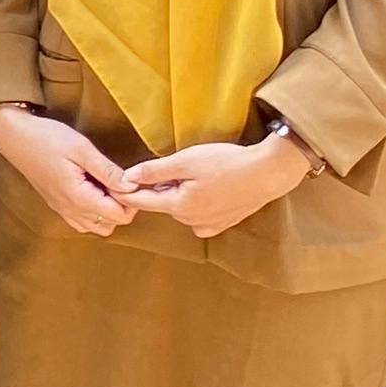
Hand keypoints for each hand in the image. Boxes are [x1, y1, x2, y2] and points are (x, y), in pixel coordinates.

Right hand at [0, 103, 135, 235]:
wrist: (14, 137)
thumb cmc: (47, 138)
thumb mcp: (82, 149)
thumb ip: (108, 171)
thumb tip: (132, 186)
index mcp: (78, 197)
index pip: (119, 216)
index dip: (131, 200)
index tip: (128, 179)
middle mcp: (70, 210)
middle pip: (111, 224)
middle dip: (122, 207)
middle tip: (118, 181)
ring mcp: (62, 209)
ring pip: (97, 226)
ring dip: (108, 211)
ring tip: (105, 185)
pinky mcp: (57, 205)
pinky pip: (82, 222)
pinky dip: (94, 213)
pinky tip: (92, 191)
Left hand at [119, 131, 313, 237]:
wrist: (267, 174)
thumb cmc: (225, 163)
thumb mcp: (185, 161)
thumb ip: (154, 171)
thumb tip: (127, 178)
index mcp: (178, 207)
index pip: (142, 202)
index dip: (128, 191)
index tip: (118, 183)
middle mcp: (190, 222)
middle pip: (163, 202)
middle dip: (161, 186)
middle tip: (175, 165)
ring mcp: (208, 226)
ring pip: (181, 207)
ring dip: (180, 192)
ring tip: (198, 173)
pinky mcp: (223, 224)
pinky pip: (199, 214)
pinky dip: (197, 201)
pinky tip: (210, 186)